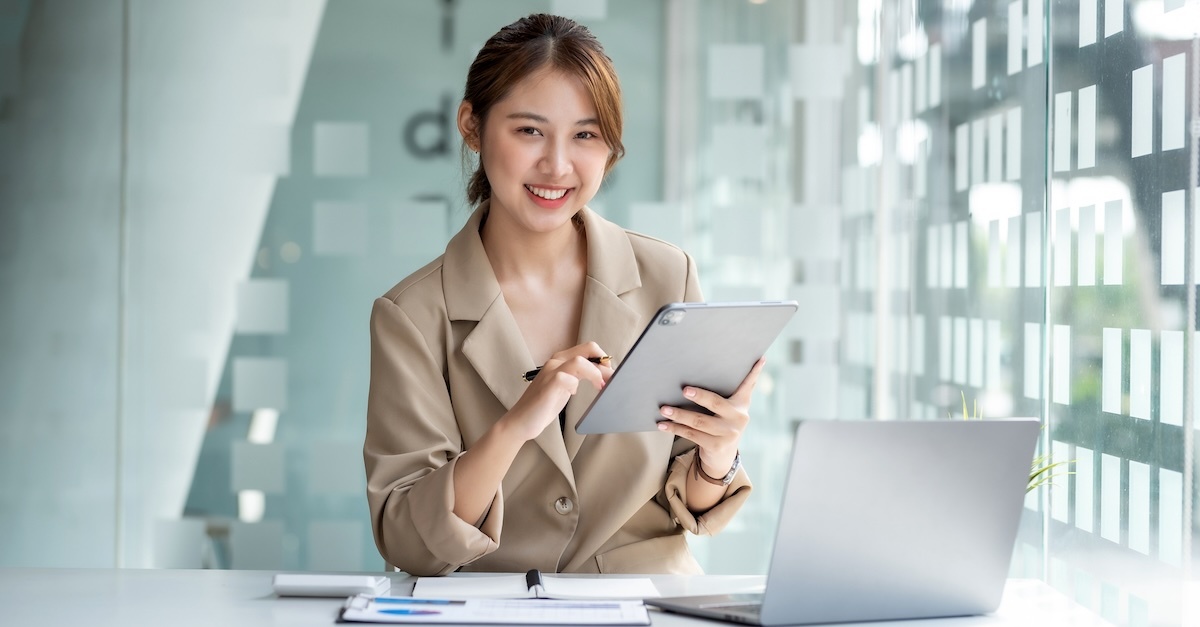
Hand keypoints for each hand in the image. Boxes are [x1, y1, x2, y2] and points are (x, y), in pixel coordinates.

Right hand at [502, 342, 613, 441]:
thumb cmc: (545, 404)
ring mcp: (551, 372)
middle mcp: (556, 361)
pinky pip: (567, 378)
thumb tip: (604, 375)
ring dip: (596, 374)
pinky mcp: (548, 385)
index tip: (610, 374)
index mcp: (561, 360)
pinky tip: (573, 394)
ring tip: (600, 387)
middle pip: (588, 348)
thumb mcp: (567, 387)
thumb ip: (580, 377)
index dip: (604, 359)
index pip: (589, 348)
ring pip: (580, 361)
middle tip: (611, 380)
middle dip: (605, 364)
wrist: (521, 420)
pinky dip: (575, 385)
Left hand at [656, 358, 764, 476]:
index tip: (758, 359)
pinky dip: (675, 428)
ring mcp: (728, 434)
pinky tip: (663, 424)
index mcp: (742, 404)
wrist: (723, 456)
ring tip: (664, 409)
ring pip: (699, 421)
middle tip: (684, 389)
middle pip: (715, 403)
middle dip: (699, 396)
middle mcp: (738, 418)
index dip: (754, 372)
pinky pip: (691, 434)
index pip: (748, 384)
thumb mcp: (733, 407)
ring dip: (679, 415)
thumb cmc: (723, 423)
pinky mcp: (716, 446)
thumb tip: (756, 360)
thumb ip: (739, 387)